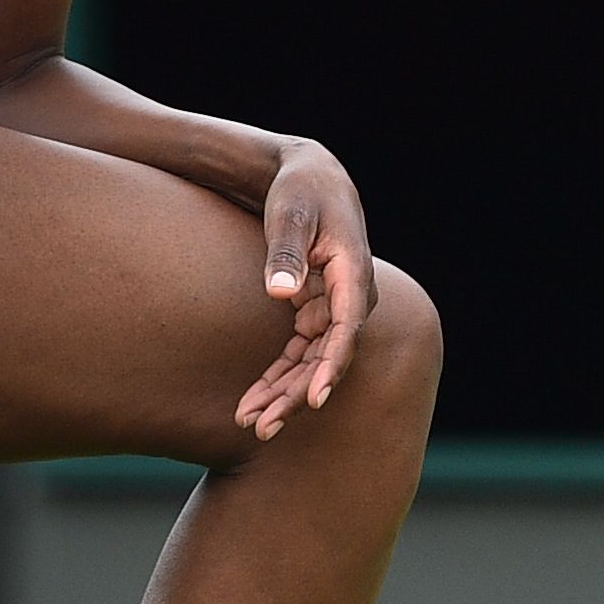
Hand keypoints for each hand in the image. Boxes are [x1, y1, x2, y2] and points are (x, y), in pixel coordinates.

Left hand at [235, 140, 375, 441]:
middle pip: (328, 358)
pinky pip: (298, 355)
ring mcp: (332, 309)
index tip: (315, 399)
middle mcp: (350, 299)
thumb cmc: (301, 191)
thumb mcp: (292, 214)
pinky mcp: (314, 314)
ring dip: (283, 395)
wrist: (309, 177)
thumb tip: (280, 292)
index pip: (347, 329)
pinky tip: (252, 402)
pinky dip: (277, 378)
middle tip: (264, 426)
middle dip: (297, 395)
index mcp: (353, 274)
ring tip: (250, 423)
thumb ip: (287, 251)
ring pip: (312, 364)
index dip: (331, 366)